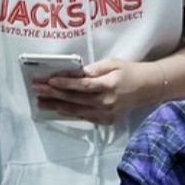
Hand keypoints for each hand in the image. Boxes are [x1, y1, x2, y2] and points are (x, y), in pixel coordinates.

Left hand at [34, 58, 163, 124]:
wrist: (148, 88)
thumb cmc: (129, 72)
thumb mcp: (113, 64)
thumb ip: (93, 70)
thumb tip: (74, 74)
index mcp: (109, 85)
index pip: (82, 86)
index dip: (64, 84)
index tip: (49, 80)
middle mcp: (107, 102)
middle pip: (75, 99)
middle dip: (53, 94)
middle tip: (37, 89)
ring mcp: (107, 113)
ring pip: (77, 111)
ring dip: (57, 106)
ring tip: (41, 103)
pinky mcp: (107, 120)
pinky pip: (85, 117)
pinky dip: (70, 113)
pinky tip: (58, 108)